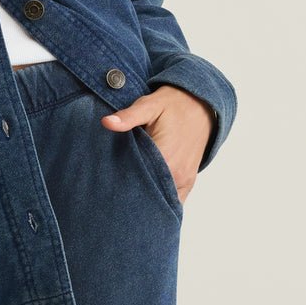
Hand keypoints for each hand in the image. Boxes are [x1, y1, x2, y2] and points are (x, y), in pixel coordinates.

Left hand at [99, 84, 215, 204]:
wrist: (199, 104)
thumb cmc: (172, 105)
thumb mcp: (148, 105)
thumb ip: (128, 117)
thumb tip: (106, 122)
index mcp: (165, 157)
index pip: (137, 181)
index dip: (120, 182)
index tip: (106, 181)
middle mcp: (177, 174)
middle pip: (148, 194)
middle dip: (131, 194)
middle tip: (112, 188)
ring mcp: (184, 180)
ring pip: (161, 199)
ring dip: (145, 197)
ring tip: (127, 191)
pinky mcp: (188, 181)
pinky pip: (174, 200)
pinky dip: (160, 198)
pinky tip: (146, 195)